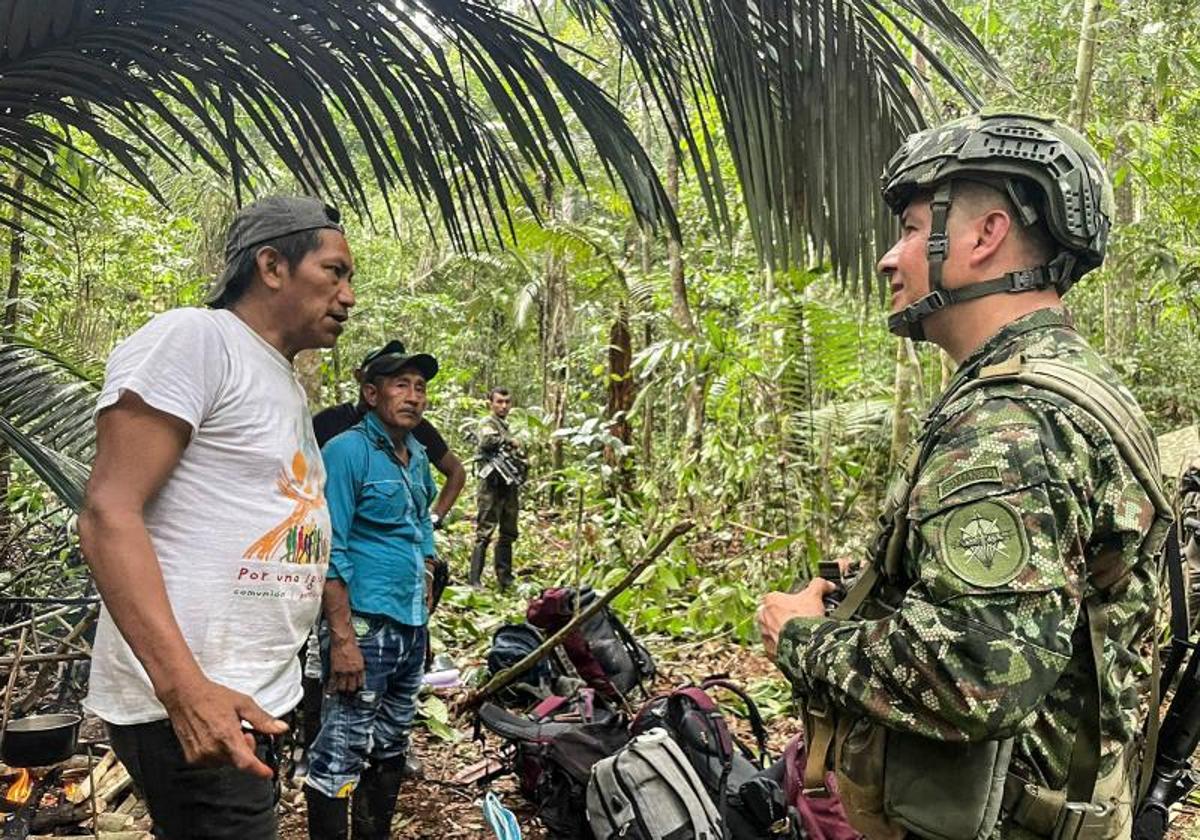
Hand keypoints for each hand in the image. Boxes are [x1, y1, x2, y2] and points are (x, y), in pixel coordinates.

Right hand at [158, 675, 285, 778]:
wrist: (185, 695)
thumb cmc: (211, 697)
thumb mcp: (243, 704)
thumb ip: (263, 720)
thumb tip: (280, 728)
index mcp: (227, 735)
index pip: (246, 762)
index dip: (259, 770)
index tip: (268, 773)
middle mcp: (212, 748)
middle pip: (239, 761)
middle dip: (246, 749)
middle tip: (243, 731)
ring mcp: (201, 755)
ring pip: (227, 762)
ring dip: (232, 751)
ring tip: (226, 731)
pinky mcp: (192, 757)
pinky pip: (213, 761)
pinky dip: (219, 753)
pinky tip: (215, 737)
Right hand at [329, 636, 365, 693]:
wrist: (343, 641)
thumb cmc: (352, 646)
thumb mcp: (360, 658)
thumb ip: (359, 667)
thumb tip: (358, 673)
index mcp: (360, 669)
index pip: (361, 683)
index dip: (358, 687)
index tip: (357, 689)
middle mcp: (352, 672)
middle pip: (352, 688)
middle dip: (350, 691)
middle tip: (349, 693)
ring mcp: (343, 673)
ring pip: (342, 688)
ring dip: (341, 691)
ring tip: (341, 692)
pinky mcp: (334, 671)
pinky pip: (333, 683)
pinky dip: (331, 687)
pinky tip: (331, 690)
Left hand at [757, 579, 837, 659]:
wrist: (805, 647)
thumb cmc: (805, 619)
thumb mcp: (814, 596)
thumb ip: (819, 585)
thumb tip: (828, 585)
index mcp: (770, 600)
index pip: (779, 598)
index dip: (792, 602)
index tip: (802, 607)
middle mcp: (763, 617)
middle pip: (775, 615)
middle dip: (787, 618)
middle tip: (802, 621)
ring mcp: (765, 635)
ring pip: (775, 632)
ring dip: (785, 633)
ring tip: (801, 636)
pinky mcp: (770, 652)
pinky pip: (777, 648)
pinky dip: (785, 648)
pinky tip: (797, 647)